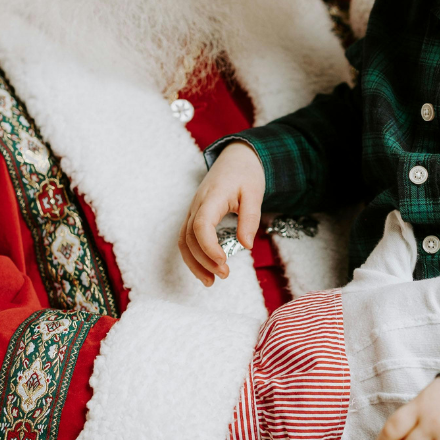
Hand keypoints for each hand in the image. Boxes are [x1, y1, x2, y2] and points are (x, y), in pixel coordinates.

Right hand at [178, 141, 264, 285]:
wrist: (236, 157)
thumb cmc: (246, 174)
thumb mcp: (255, 193)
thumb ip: (250, 219)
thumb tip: (246, 246)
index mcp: (212, 197)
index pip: (201, 225)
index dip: (209, 247)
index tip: (224, 262)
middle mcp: (197, 205)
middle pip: (189, 237)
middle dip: (204, 260)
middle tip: (224, 275)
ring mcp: (193, 210)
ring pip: (184, 240)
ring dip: (194, 263)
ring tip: (211, 281)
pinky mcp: (195, 215)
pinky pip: (187, 237)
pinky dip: (193, 256)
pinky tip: (205, 270)